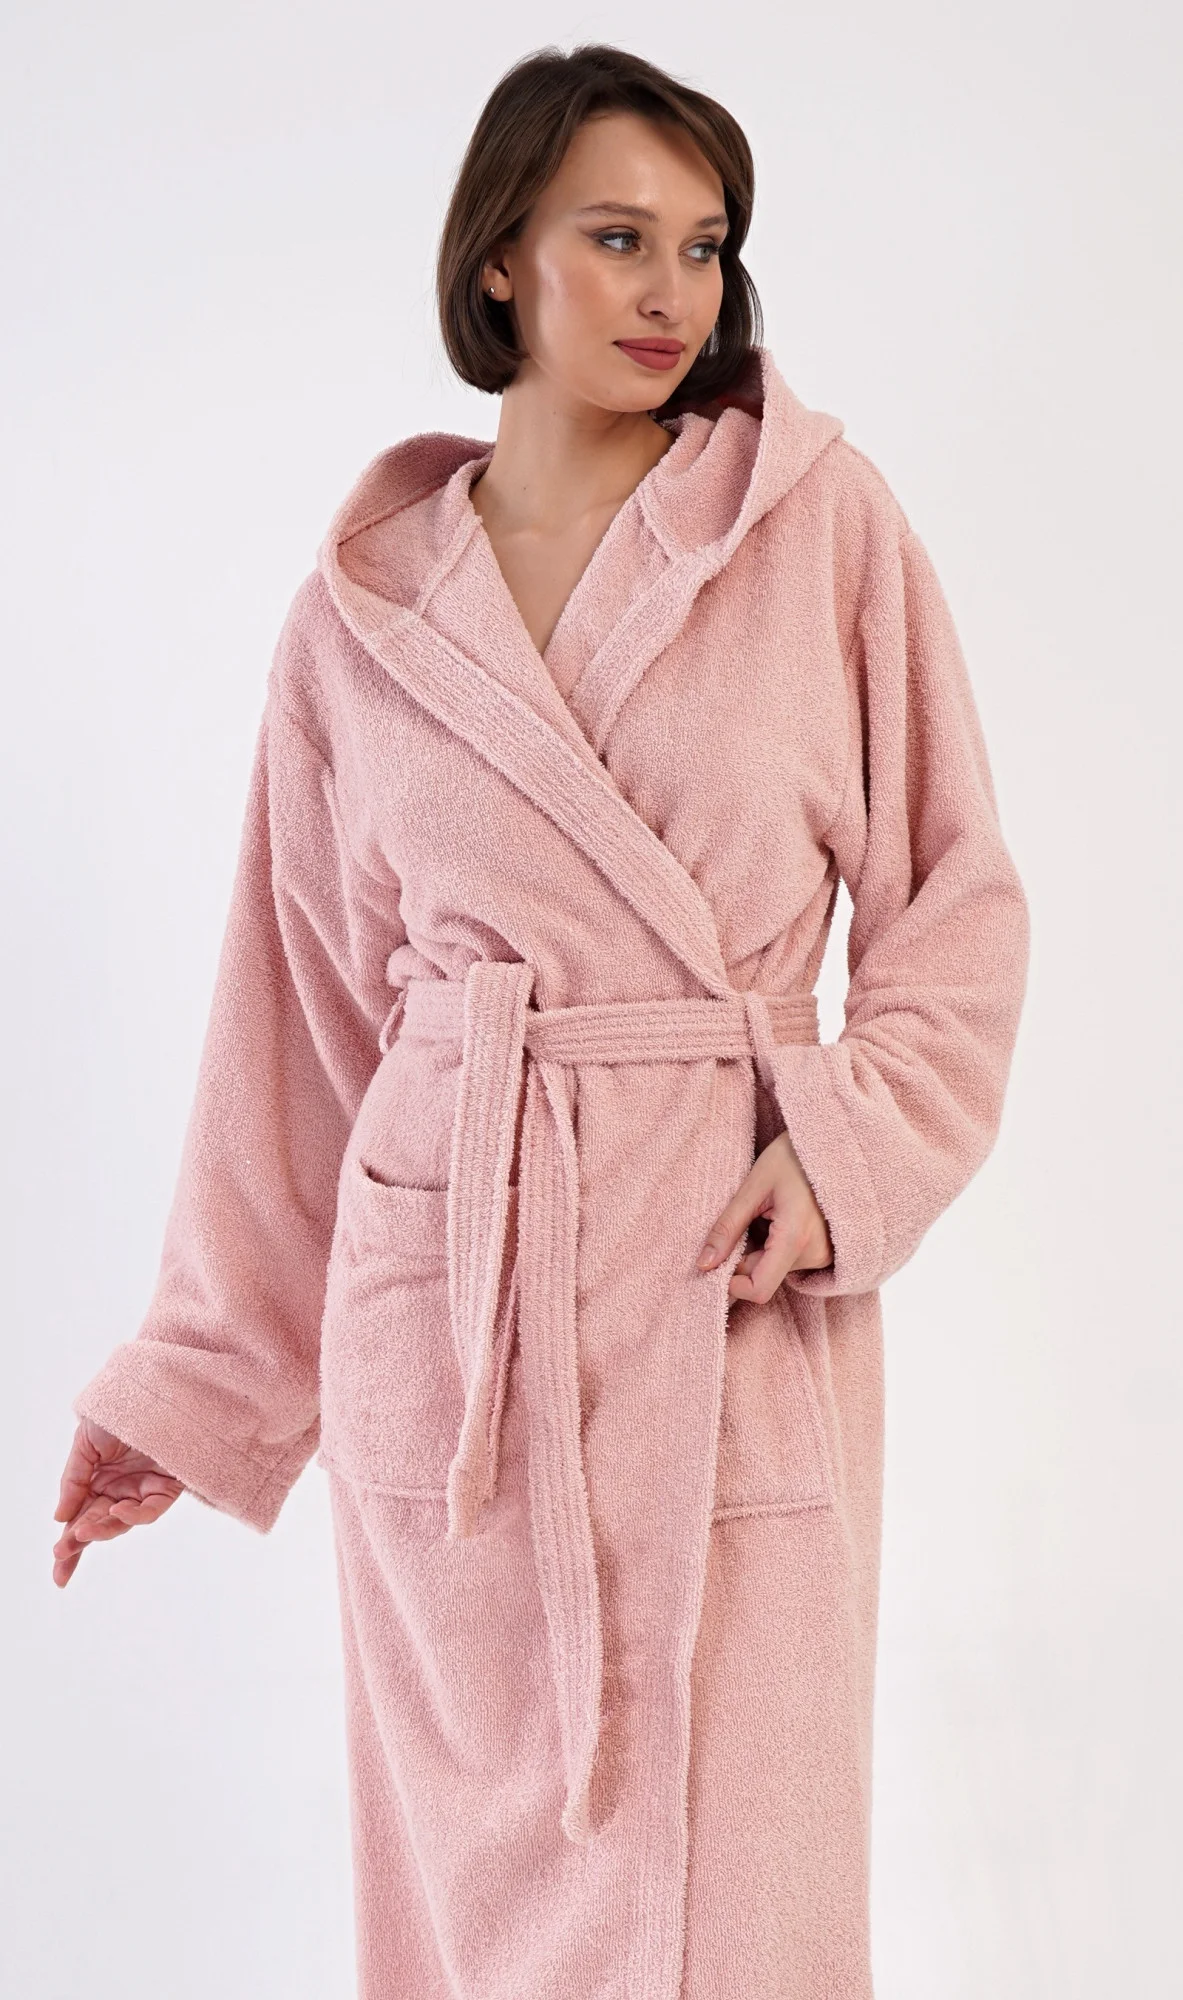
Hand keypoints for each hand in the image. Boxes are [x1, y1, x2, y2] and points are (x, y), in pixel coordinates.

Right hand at [52, 1418, 184, 1587]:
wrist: (152, 1392)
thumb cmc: (116, 1413)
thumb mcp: (86, 1444)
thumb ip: (74, 1481)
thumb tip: (60, 1518)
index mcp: (97, 1481)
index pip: (80, 1517)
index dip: (69, 1540)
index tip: (57, 1559)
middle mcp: (120, 1489)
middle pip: (98, 1524)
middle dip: (79, 1542)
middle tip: (61, 1555)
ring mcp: (142, 1490)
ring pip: (121, 1522)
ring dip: (101, 1530)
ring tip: (82, 1532)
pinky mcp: (167, 1487)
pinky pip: (150, 1510)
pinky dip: (133, 1515)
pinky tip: (116, 1511)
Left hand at [697, 1130, 832, 1303]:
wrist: (832, 1144)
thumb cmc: (792, 1157)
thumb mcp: (754, 1186)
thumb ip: (727, 1227)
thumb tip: (703, 1264)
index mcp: (795, 1237)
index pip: (759, 1289)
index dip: (732, 1284)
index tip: (718, 1260)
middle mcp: (815, 1253)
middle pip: (764, 1277)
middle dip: (743, 1259)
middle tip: (742, 1223)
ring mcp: (824, 1255)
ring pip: (774, 1270)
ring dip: (759, 1251)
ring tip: (766, 1215)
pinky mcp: (827, 1253)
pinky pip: (789, 1262)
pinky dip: (775, 1248)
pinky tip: (779, 1219)